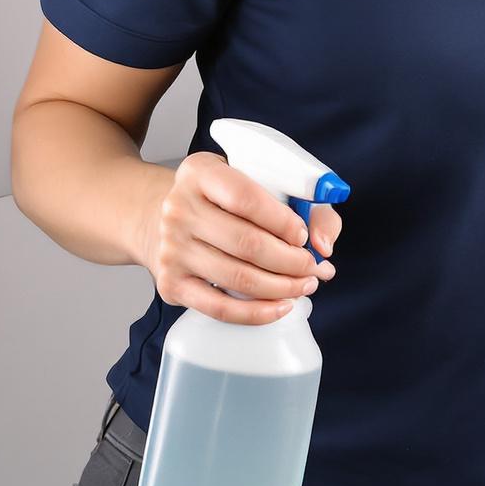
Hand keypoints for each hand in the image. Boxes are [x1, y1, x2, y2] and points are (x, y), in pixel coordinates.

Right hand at [141, 151, 341, 325]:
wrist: (162, 220)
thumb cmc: (221, 200)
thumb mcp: (253, 178)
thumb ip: (302, 199)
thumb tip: (322, 244)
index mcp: (200, 172)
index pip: (246, 199)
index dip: (283, 221)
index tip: (303, 235)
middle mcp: (179, 209)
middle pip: (247, 243)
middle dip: (292, 261)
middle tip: (313, 267)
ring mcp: (172, 249)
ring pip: (239, 277)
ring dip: (283, 287)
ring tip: (305, 285)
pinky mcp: (171, 284)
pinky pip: (220, 308)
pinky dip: (257, 312)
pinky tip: (282, 307)